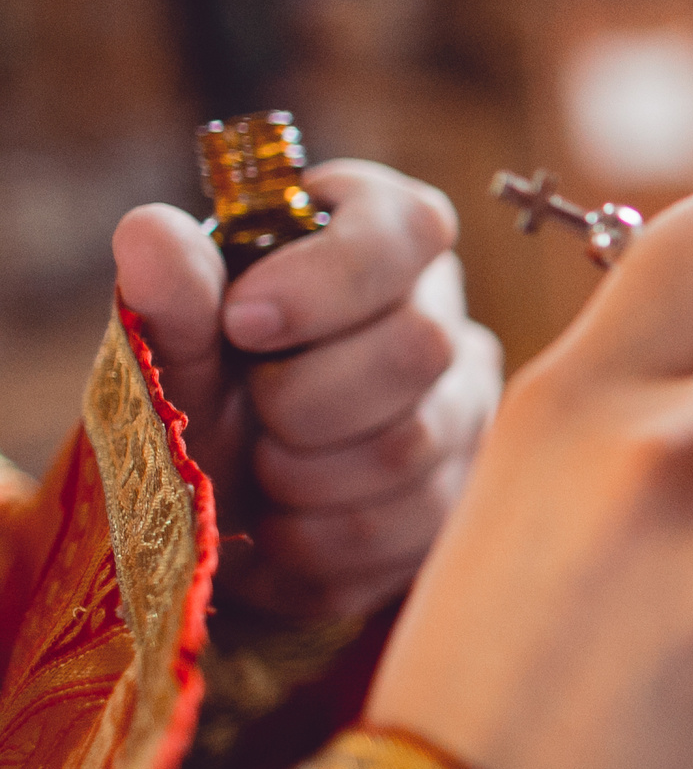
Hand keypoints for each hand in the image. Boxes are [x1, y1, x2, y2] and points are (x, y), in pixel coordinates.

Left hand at [113, 161, 503, 621]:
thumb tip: (150, 233)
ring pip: (411, 446)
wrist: (219, 499)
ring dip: (301, 474)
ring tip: (261, 468)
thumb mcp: (177, 341)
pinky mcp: (462, 496)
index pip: (408, 229)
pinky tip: (284, 522)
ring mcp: (465, 410)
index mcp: (380, 240)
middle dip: (302, 399)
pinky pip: (405, 527)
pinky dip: (317, 538)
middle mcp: (442, 317)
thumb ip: (173, 292)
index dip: (328, 280)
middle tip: (251, 411)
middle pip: (419, 348)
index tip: (242, 323)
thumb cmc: (207, 390)